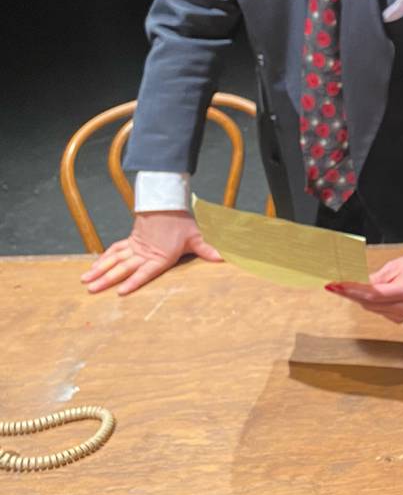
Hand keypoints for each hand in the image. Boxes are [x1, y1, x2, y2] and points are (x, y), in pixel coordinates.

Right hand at [81, 211, 221, 294]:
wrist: (167, 202)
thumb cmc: (182, 222)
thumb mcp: (197, 237)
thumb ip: (209, 249)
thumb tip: (226, 257)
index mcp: (160, 256)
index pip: (145, 272)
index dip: (133, 282)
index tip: (120, 292)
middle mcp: (144, 253)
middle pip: (123, 268)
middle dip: (107, 280)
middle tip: (91, 290)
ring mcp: (135, 247)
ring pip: (114, 260)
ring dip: (99, 270)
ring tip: (85, 281)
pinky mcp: (131, 240)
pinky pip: (114, 250)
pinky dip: (104, 258)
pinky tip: (94, 266)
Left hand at [326, 248, 402, 322]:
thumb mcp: (393, 266)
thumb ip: (374, 279)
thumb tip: (353, 284)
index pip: (374, 294)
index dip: (353, 290)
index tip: (336, 286)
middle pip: (369, 303)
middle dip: (351, 293)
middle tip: (335, 284)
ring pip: (370, 307)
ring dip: (360, 297)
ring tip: (359, 284)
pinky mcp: (400, 319)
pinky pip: (376, 310)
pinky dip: (370, 301)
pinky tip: (375, 292)